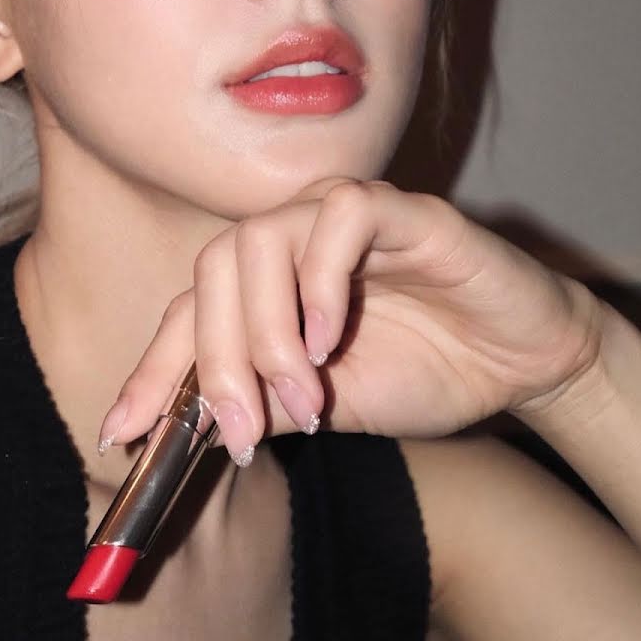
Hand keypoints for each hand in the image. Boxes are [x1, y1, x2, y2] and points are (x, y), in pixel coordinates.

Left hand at [98, 179, 605, 464]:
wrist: (520, 363)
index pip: (189, 311)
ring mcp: (341, 215)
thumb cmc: (424, 372)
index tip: (120, 432)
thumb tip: (187, 429)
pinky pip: (340, 218)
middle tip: (241, 431)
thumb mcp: (323, 407)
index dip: (152, 370)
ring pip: (259, 239)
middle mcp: (293, 237)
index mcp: (267, 282)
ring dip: (267, 332)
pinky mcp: (400, 208)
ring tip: (305, 396)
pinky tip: (332, 341)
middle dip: (215, 360)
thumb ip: (261, 405)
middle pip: (212, 270)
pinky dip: (322, 283)